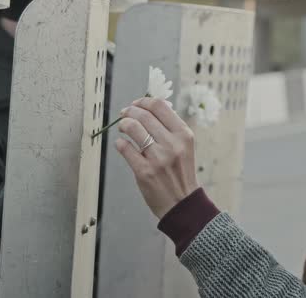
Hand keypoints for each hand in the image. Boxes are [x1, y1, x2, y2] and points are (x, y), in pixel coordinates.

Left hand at [116, 97, 198, 218]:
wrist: (182, 203)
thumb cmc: (181, 174)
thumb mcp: (184, 147)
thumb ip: (170, 129)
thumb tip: (149, 109)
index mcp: (184, 135)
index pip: (160, 106)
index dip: (144, 101)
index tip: (136, 104)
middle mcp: (172, 144)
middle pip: (144, 115)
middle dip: (130, 111)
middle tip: (125, 113)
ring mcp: (158, 158)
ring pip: (133, 128)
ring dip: (124, 124)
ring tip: (123, 127)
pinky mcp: (144, 171)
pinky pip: (125, 148)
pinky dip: (120, 143)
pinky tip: (122, 144)